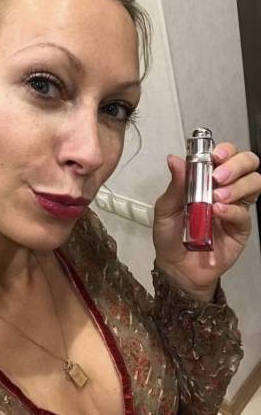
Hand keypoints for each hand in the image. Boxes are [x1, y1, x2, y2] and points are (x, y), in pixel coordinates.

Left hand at [153, 142, 260, 300]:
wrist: (176, 267)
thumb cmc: (170, 235)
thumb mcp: (165, 209)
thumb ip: (175, 185)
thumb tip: (175, 159)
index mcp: (205, 179)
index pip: (225, 155)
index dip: (225, 150)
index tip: (215, 155)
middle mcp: (224, 189)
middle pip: (247, 164)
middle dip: (236, 164)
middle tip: (218, 176)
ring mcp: (234, 207)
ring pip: (254, 183)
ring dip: (237, 186)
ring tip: (216, 197)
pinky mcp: (240, 228)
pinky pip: (244, 213)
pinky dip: (232, 210)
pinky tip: (218, 212)